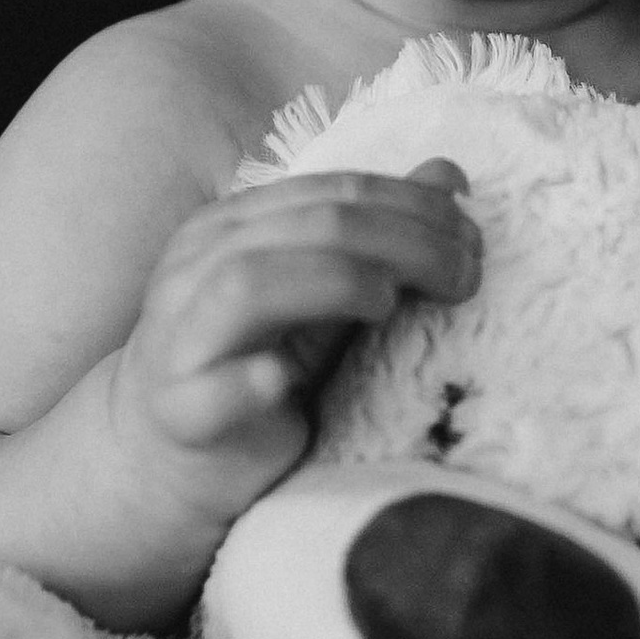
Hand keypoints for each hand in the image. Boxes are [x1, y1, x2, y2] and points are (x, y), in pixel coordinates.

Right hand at [105, 162, 480, 533]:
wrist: (166, 461)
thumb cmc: (255, 366)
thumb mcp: (323, 296)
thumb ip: (379, 237)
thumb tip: (450, 177)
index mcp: (235, 226)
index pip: (335, 191)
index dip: (414, 207)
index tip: (474, 239)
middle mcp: (198, 266)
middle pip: (312, 226)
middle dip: (406, 242)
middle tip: (466, 275)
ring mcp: (179, 336)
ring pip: (250, 283)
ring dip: (336, 283)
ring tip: (390, 305)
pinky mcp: (177, 410)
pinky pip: (211, 389)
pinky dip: (252, 380)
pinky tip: (287, 381)